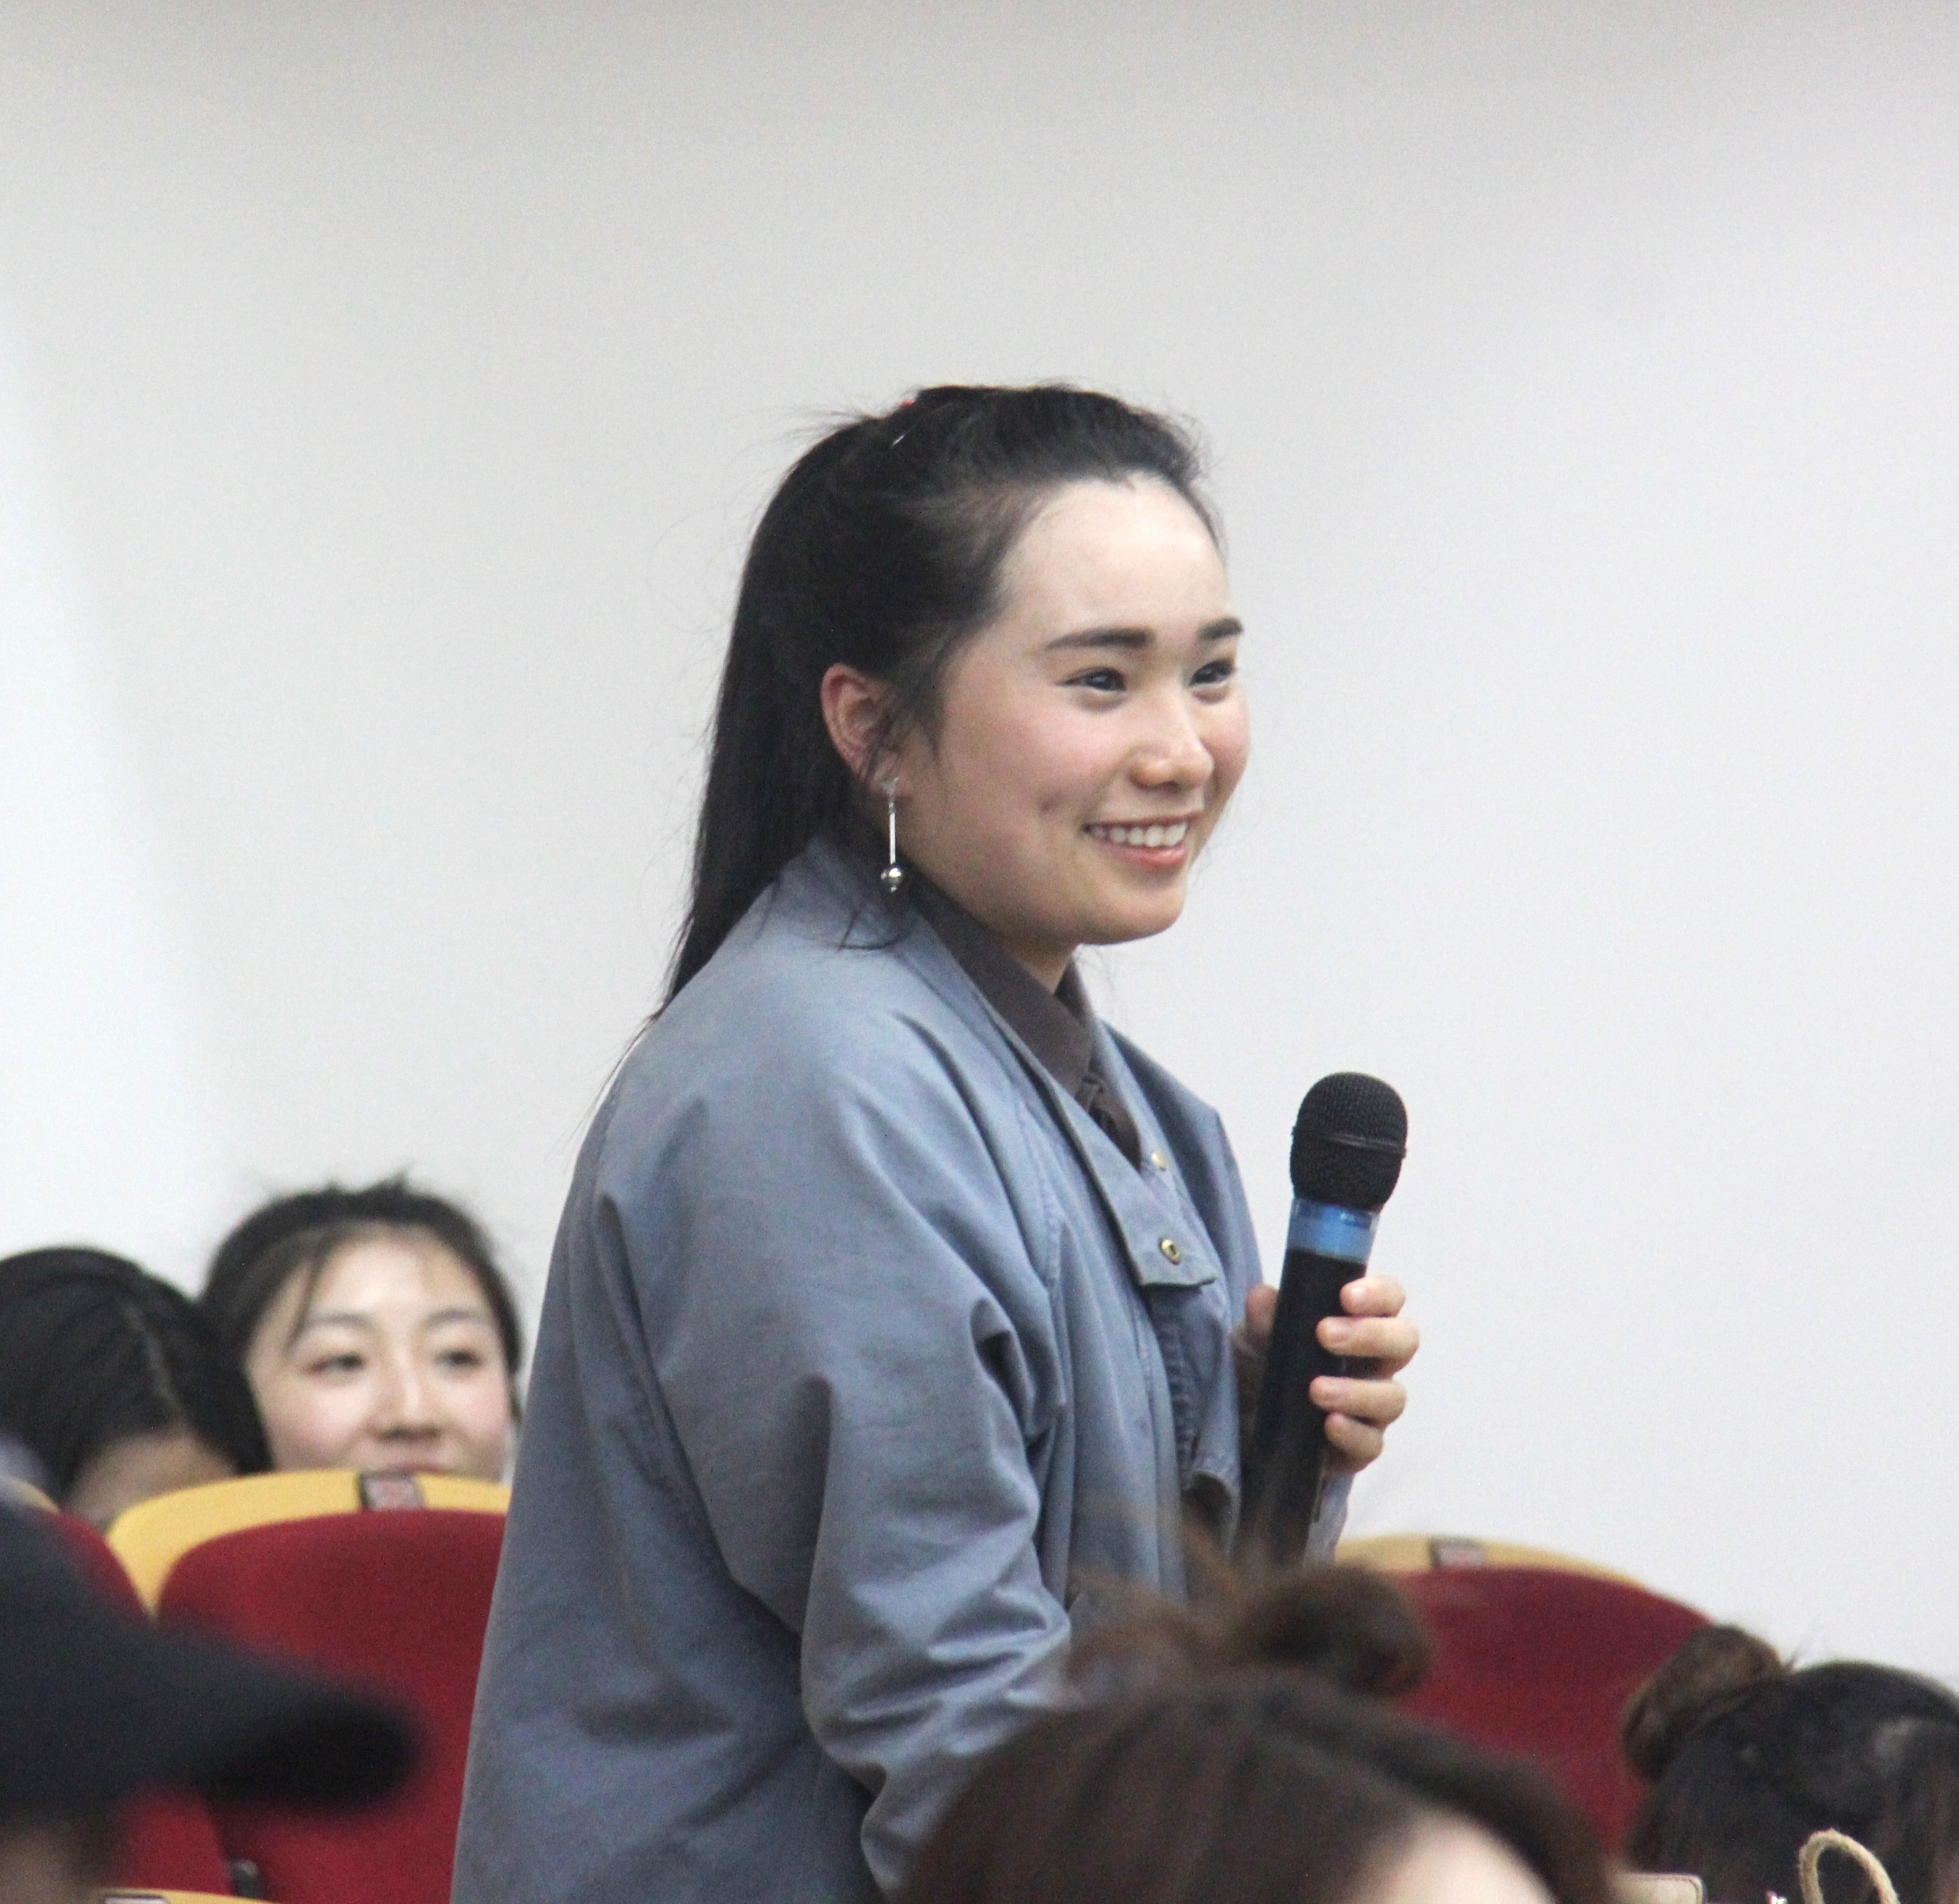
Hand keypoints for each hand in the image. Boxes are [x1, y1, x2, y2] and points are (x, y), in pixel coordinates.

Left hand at [1236, 1275, 1417, 1476]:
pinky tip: (1330, 1425)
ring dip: (1356, 1392)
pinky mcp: (1360, 1446)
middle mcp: (1376, 1362)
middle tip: (1326, 1335)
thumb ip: (1263, 1316)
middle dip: (1370, 1336)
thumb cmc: (1265, 1360)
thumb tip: (1263, 1297)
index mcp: (1360, 1322)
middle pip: (1404, 1342)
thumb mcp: (1255, 1335)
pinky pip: (1372, 1443)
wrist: (1246, 1417)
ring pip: (1392, 1397)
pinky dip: (1353, 1433)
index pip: (1389, 1298)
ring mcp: (1373, 1406)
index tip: (1346, 1295)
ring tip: (1316, 1390)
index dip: (1378, 1294)